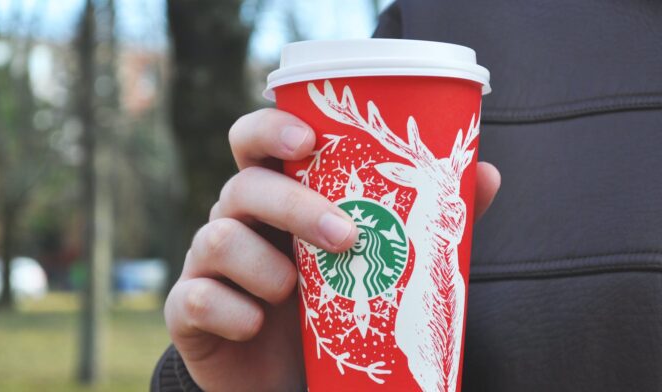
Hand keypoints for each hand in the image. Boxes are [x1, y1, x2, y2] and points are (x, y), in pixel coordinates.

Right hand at [164, 109, 500, 391]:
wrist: (290, 379)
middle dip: (291, 206)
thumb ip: (422, 221)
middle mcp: (235, 222)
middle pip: (241, 186)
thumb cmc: (329, 309)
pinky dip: (231, 311)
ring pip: (213, 238)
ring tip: (297, 293)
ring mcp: (206, 266)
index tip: (308, 141)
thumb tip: (486, 176)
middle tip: (344, 237)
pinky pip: (194, 298)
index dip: (270, 128)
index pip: (255, 142)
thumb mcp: (374, 264)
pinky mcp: (189, 311)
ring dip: (263, 266)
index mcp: (275, 199)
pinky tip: (257, 326)